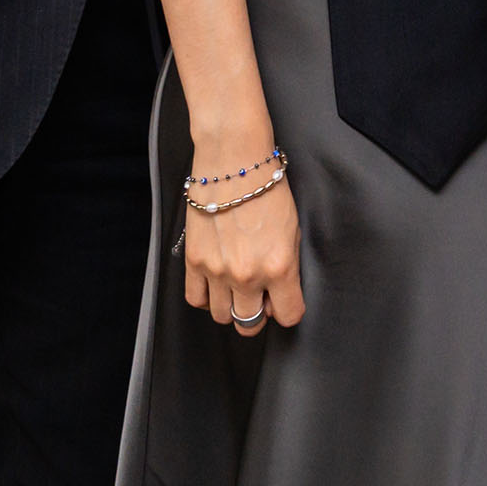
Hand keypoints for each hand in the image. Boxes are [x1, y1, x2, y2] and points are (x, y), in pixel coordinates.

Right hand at [181, 156, 303, 336]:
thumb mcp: (292, 229)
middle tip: (259, 298)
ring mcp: (217, 270)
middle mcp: (247, 275)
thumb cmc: (266, 188)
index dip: (288, 310)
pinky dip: (206, 296)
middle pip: (250, 323)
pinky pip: (196, 299)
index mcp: (279, 267)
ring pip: (222, 316)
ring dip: (230, 306)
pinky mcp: (194, 261)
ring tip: (236, 288)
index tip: (284, 301)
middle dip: (258, 314)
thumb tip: (280, 289)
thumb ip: (287, 265)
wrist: (233, 162)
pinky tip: (215, 282)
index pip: (288, 314)